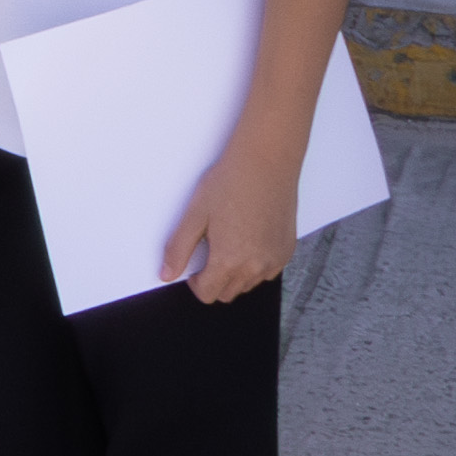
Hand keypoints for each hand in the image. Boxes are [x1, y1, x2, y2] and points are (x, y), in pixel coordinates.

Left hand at [156, 122, 290, 305]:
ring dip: (235, 274)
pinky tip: (248, 240)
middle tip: (209, 251)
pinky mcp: (288, 249)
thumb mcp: (195, 215)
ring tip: (229, 242)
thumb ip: (179, 249)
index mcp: (229, 260)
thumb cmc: (230, 182)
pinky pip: (268, 271)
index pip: (207, 294)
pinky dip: (256, 265)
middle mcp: (256, 266)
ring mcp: (275, 259)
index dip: (195, 282)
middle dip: (214, 279)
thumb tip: (167, 274)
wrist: (266, 161)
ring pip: (248, 284)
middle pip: (228, 292)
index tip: (193, 267)